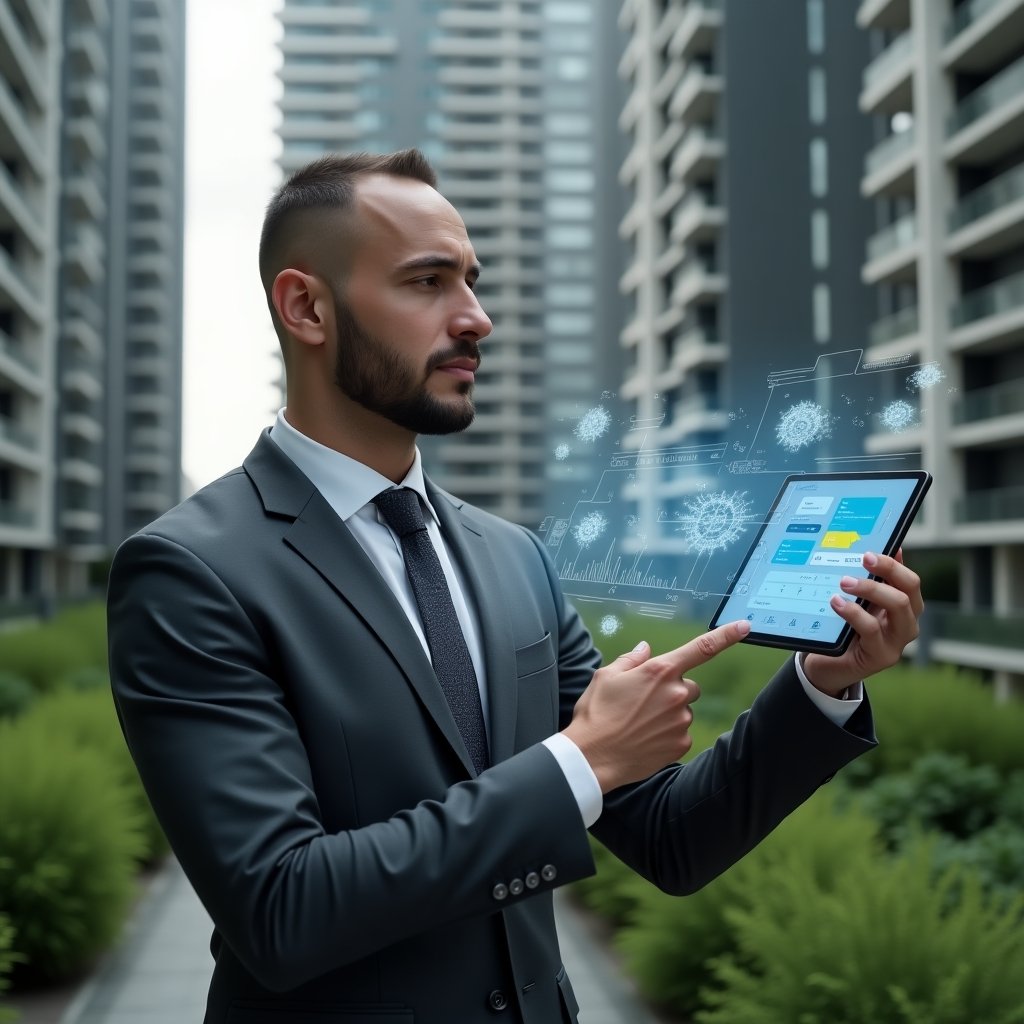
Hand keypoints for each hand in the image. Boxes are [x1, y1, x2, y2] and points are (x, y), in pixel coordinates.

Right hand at [562, 619, 751, 792]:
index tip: (745, 626)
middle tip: (645, 701)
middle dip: (673, 690)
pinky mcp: (682, 744)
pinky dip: (667, 734)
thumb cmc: (596, 713)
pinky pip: (681, 732)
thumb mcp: (606, 676)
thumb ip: (632, 659)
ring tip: (639, 723)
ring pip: (683, 710)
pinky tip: (645, 738)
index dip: (727, 635)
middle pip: (689, 686)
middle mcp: (676, 693)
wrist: (593, 757)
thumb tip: (646, 650)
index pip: (702, 648)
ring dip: (669, 713)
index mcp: (660, 671)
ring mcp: (681, 720)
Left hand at [803, 549, 922, 696]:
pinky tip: (836, 603)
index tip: (868, 553)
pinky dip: (853, 612)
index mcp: (905, 607)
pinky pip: (872, 629)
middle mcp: (907, 624)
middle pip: (909, 591)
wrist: (830, 665)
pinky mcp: (882, 656)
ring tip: (844, 582)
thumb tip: (891, 547)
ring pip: (898, 606)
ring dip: (871, 588)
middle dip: (886, 571)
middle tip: (861, 560)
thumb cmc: (846, 629)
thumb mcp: (859, 602)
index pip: (910, 581)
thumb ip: (874, 580)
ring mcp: (897, 641)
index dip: (893, 564)